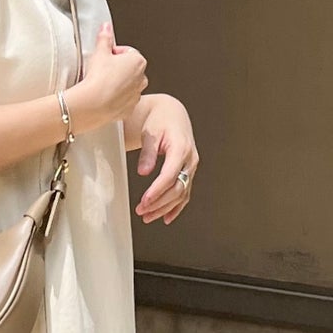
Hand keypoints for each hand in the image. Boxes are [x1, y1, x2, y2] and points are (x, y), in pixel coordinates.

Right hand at [68, 21, 147, 131]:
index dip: (114, 54)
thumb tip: (106, 28)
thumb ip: (105, 38)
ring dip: (118, 84)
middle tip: (103, 70)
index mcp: (138, 61)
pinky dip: (116, 99)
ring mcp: (136, 95)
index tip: (105, 56)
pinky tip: (104, 97)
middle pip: (130, 69)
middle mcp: (141, 79)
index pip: (127, 52)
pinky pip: (124, 101)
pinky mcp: (129, 109)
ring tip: (102, 84)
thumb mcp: (100, 52)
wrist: (92, 104)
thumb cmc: (99, 79)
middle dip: (118, 69)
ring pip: (128, 86)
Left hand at [135, 95, 197, 224]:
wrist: (171, 114)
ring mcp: (191, 167)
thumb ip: (147, 153)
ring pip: (181, 194)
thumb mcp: (149, 133)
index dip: (157, 191)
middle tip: (141, 211)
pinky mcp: (188, 173)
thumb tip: (143, 172)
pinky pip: (185, 193)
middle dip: (159, 203)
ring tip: (147, 217)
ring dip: (164, 208)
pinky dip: (176, 207)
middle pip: (177, 188)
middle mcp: (190, 160)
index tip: (144, 202)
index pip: (170, 175)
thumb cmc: (159, 120)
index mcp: (181, 148)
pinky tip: (166, 218)